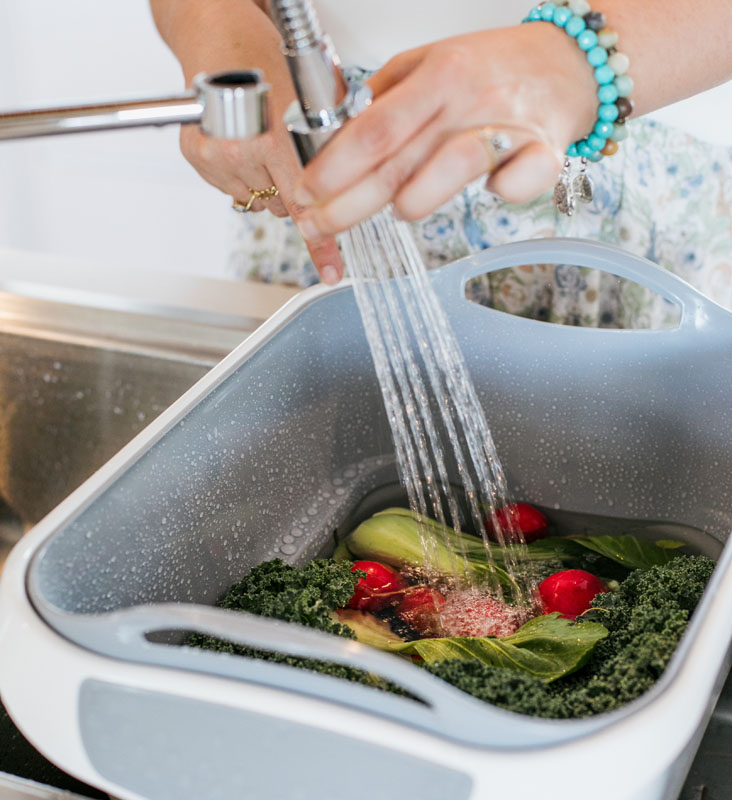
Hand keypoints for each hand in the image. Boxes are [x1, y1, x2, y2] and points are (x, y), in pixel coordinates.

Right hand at [176, 21, 342, 283]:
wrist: (215, 34)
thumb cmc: (263, 54)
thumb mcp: (315, 93)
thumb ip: (336, 142)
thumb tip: (357, 179)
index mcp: (272, 136)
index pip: (303, 203)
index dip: (320, 240)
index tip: (330, 268)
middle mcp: (238, 149)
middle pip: (283, 203)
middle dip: (296, 188)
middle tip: (291, 151)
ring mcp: (213, 156)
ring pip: (261, 199)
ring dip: (271, 180)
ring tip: (265, 138)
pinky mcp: (196, 158)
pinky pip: (236, 188)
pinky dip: (247, 174)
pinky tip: (246, 142)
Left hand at [295, 23, 597, 235]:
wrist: (568, 62)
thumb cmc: (491, 68)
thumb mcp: (429, 63)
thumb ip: (386, 98)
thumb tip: (338, 138)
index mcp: (438, 75)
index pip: (374, 128)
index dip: (335, 166)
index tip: (306, 191)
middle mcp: (470, 100)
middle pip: (399, 160)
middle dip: (349, 203)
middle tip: (318, 226)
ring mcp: (509, 127)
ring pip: (452, 169)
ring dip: (414, 201)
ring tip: (397, 211)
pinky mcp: (544, 153)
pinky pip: (517, 182)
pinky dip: (501, 193)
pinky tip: (488, 193)